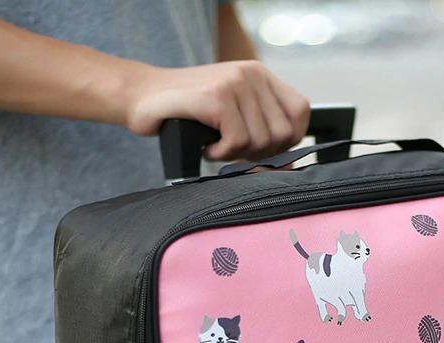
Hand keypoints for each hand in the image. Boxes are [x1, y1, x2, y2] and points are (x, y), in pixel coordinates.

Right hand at [123, 60, 309, 160]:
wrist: (143, 98)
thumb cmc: (189, 113)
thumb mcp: (234, 114)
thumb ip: (262, 129)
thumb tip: (287, 166)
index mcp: (260, 75)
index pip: (300, 113)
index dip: (288, 140)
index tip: (262, 150)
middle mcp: (251, 74)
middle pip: (283, 134)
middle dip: (259, 153)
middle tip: (232, 149)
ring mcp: (235, 83)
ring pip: (260, 141)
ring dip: (236, 155)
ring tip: (216, 145)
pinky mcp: (217, 98)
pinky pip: (237, 142)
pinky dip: (221, 155)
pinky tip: (207, 147)